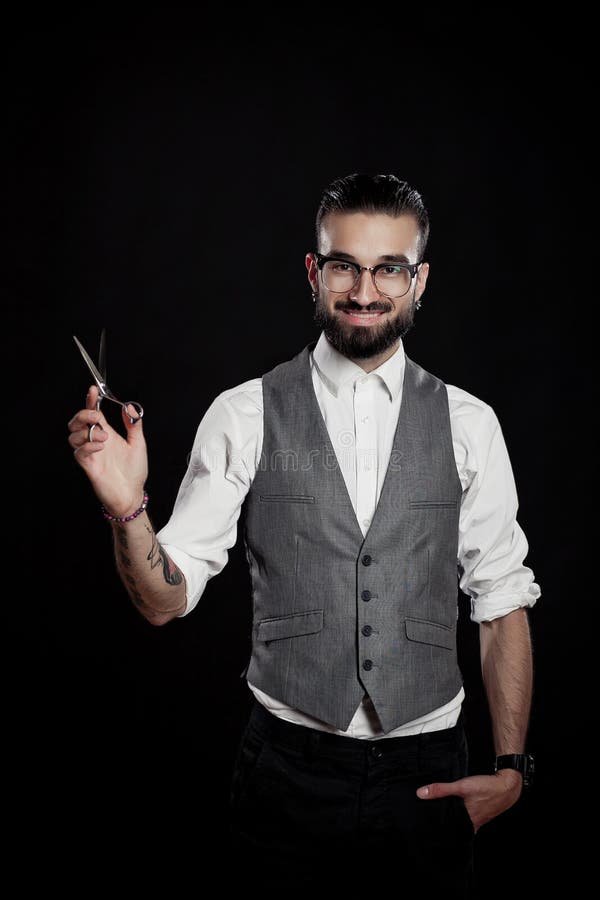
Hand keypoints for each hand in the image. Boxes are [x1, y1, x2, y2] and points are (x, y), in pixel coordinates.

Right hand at [67, 384, 148, 517]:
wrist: (132, 494)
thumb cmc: (134, 472)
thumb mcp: (138, 444)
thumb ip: (134, 425)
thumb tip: (130, 408)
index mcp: (107, 434)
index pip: (94, 413)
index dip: (91, 401)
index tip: (93, 390)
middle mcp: (96, 441)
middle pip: (78, 422)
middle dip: (83, 414)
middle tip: (96, 417)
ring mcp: (91, 453)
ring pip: (73, 435)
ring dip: (87, 432)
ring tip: (104, 438)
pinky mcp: (88, 466)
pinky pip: (79, 452)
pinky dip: (88, 446)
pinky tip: (100, 447)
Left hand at [416, 770, 522, 832]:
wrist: (507, 785)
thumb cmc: (487, 788)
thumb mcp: (461, 787)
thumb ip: (442, 790)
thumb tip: (422, 793)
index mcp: (468, 821)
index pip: (452, 831)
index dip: (443, 832)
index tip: (433, 833)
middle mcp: (474, 822)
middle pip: (458, 826)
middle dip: (449, 825)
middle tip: (436, 824)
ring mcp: (480, 817)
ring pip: (465, 821)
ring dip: (458, 818)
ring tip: (447, 816)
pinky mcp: (484, 811)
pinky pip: (472, 815)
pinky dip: (466, 812)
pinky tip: (463, 807)